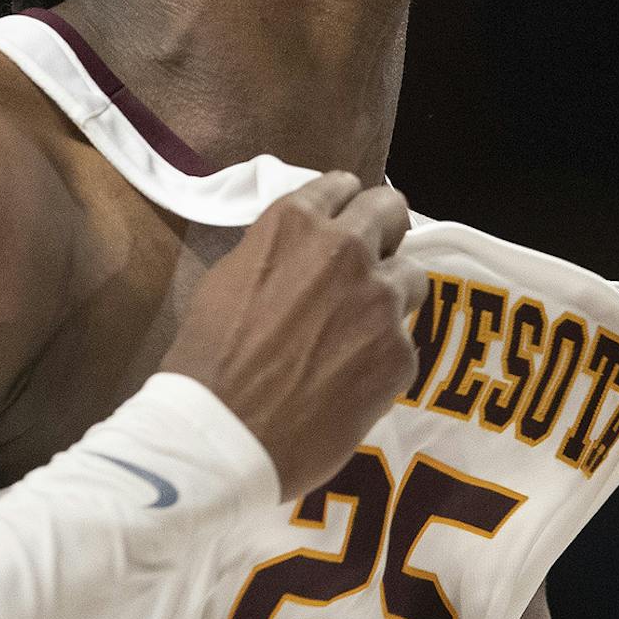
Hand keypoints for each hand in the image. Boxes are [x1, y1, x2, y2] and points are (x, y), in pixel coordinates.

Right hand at [161, 172, 426, 499]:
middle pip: (390, 211)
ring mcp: (380, 300)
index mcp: (295, 223)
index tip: (343, 223)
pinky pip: (403, 340)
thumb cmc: (209, 358)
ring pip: (409, 277)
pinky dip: (382, 354)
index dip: (344, 206)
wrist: (225, 432)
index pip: (341, 186)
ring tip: (360, 330)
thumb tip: (300, 256)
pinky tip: (351, 379)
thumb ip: (276, 253)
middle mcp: (346, 248)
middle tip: (371, 259)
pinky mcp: (400, 353)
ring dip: (389, 294)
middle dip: (384, 230)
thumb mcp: (228, 280)